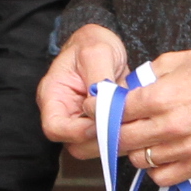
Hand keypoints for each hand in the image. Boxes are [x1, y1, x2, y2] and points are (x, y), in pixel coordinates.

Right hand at [37, 24, 131, 158]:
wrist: (102, 43)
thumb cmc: (92, 43)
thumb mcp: (96, 52)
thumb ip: (98, 79)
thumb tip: (102, 106)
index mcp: (53, 95)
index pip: (54, 128)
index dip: (77, 132)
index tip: (101, 122)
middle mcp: (64, 113)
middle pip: (74, 144)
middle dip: (100, 140)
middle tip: (124, 126)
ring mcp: (80, 121)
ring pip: (93, 147)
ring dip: (114, 140)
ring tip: (134, 123)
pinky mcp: (98, 124)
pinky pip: (108, 139)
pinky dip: (122, 135)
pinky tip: (137, 122)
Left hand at [114, 43, 190, 187]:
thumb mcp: (174, 61)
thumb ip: (144, 79)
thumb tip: (122, 92)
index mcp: (161, 97)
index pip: (114, 113)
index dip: (100, 109)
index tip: (95, 108)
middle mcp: (171, 126)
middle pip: (121, 140)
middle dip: (113, 132)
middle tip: (114, 125)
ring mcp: (187, 147)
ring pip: (139, 161)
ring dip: (136, 150)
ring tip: (143, 137)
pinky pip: (163, 177)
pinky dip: (156, 168)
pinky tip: (161, 153)